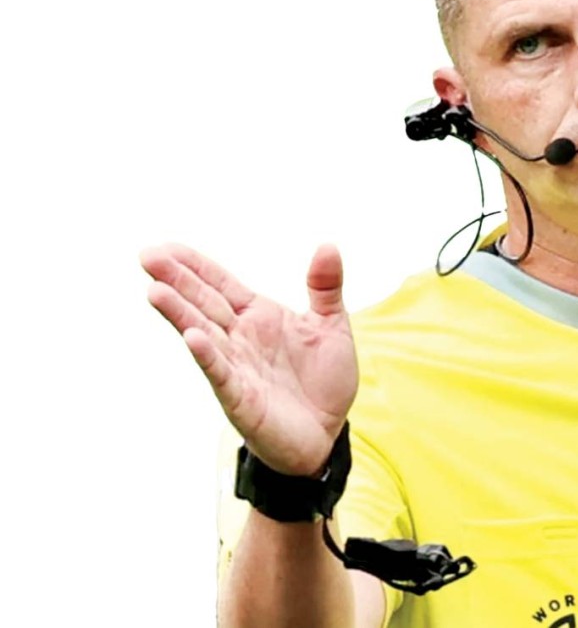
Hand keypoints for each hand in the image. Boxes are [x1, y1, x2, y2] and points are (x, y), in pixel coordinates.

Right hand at [140, 243, 357, 476]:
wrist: (328, 433)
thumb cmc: (324, 380)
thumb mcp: (331, 326)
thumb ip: (325, 287)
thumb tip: (328, 244)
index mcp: (259, 316)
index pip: (220, 285)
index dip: (195, 266)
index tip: (167, 247)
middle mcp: (240, 339)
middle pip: (204, 303)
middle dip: (177, 280)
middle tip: (147, 256)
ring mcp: (237, 367)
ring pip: (203, 335)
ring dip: (180, 314)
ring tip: (155, 291)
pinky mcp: (242, 398)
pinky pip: (222, 373)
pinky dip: (208, 356)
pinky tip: (192, 338)